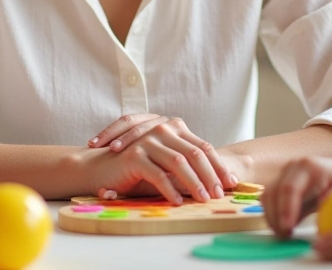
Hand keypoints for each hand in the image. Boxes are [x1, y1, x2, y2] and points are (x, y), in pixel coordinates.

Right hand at [86, 114, 234, 200]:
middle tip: (220, 196)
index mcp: (174, 128)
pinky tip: (177, 202)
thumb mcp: (166, 164)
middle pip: (196, 154)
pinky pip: (158, 174)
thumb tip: (219, 183)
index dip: (218, 167)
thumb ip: (187, 166)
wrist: (101, 166)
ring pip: (179, 163)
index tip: (231, 185)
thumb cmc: (137, 168)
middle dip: (211, 176)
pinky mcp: (134, 155)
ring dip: (194, 183)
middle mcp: (163, 129)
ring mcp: (148, 140)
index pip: (204, 148)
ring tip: (204, 200)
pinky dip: (170, 189)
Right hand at [262, 156, 331, 236]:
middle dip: (276, 217)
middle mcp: (291, 167)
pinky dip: (271, 214)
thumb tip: (322, 208)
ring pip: (267, 196)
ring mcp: (282, 173)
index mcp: (308, 166)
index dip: (286, 208)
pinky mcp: (278, 182)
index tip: (288, 227)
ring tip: (284, 234)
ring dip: (272, 217)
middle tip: (285, 236)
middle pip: (274, 192)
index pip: (290, 188)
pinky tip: (282, 226)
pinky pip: (268, 199)